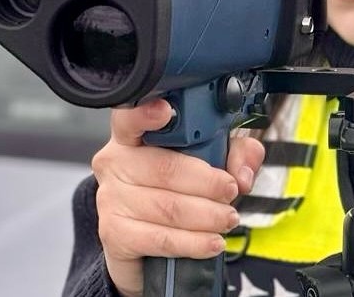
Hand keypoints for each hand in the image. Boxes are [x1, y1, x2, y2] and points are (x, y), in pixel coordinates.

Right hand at [91, 98, 265, 296]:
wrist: (140, 242)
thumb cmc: (171, 192)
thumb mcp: (207, 165)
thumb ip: (233, 155)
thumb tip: (243, 173)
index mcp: (132, 137)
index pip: (129, 118)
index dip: (145, 114)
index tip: (166, 110)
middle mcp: (115, 163)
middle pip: (165, 168)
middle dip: (207, 183)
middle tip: (231, 191)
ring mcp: (110, 199)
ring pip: (168, 207)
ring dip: (207, 215)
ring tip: (227, 219)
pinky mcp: (114, 234)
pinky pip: (161, 238)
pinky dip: (193, 242)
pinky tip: (212, 242)